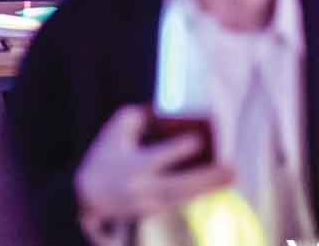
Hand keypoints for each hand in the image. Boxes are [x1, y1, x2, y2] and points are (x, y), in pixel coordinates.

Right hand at [74, 105, 233, 220]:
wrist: (86, 197)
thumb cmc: (104, 155)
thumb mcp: (116, 130)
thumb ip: (142, 116)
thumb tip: (167, 107)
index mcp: (132, 164)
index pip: (159, 156)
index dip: (180, 148)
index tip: (199, 139)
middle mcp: (142, 187)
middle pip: (179, 184)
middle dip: (206, 178)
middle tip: (231, 169)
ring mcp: (150, 203)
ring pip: (184, 196)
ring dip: (209, 187)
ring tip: (232, 177)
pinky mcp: (155, 211)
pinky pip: (181, 200)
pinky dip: (199, 192)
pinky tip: (218, 184)